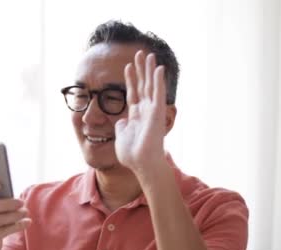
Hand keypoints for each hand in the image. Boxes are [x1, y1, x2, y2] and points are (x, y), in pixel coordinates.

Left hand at [115, 50, 166, 173]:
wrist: (140, 163)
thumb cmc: (132, 154)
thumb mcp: (121, 136)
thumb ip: (122, 126)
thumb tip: (121, 121)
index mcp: (135, 115)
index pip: (133, 93)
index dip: (131, 79)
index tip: (127, 66)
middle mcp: (145, 110)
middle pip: (143, 85)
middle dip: (141, 69)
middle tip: (140, 53)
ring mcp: (152, 110)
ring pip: (150, 85)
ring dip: (149, 70)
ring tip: (148, 54)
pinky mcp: (157, 112)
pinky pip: (157, 93)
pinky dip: (158, 80)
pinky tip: (158, 68)